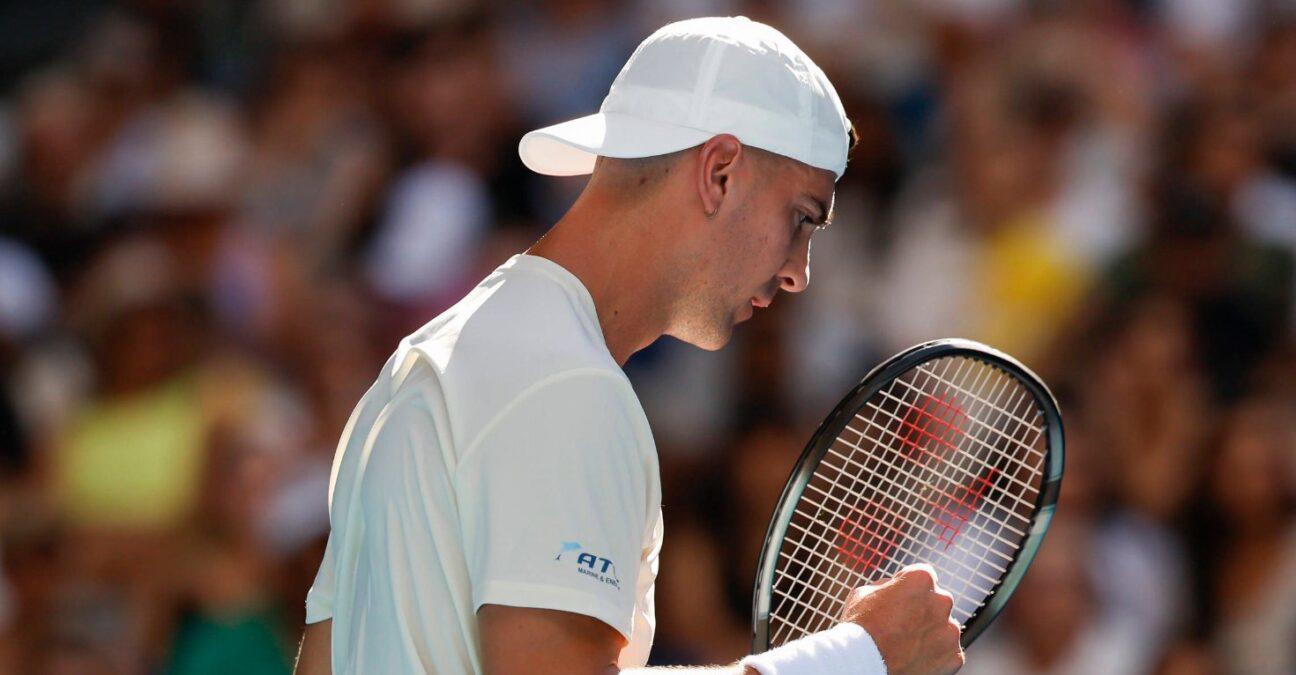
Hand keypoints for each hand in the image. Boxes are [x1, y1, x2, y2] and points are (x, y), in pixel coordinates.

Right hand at [840, 564, 963, 674]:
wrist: (865, 665)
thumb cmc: (861, 629)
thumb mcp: (865, 593)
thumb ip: (887, 587)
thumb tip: (893, 589)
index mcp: (921, 579)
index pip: (924, 576)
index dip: (910, 588)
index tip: (901, 599)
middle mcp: (941, 601)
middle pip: (936, 602)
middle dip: (923, 610)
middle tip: (902, 624)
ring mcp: (949, 631)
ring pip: (943, 628)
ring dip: (930, 633)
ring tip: (906, 645)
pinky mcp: (953, 657)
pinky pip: (948, 652)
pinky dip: (936, 655)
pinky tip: (915, 657)